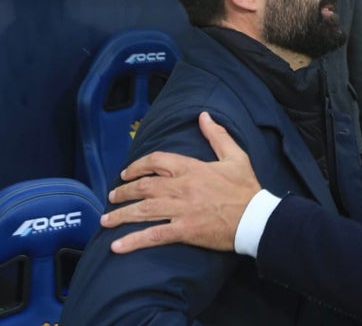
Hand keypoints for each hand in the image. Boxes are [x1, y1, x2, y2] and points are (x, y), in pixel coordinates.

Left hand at [104, 113, 259, 254]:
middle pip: (144, 187)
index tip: (127, 173)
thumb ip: (217, 135)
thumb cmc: (246, 188)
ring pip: (143, 210)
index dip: (137, 166)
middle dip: (124, 192)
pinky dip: (134, 240)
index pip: (156, 161)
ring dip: (121, 214)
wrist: (256, 218)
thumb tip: (204, 116)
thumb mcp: (235, 156)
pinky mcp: (184, 231)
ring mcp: (182, 210)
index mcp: (192, 168)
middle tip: (112, 197)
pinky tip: (117, 246)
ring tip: (106, 220)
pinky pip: (153, 235)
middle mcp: (182, 187)